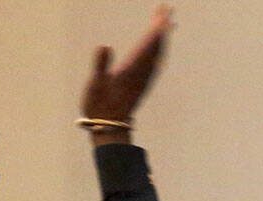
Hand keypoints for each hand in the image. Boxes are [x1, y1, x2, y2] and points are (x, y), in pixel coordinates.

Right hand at [81, 5, 172, 129]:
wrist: (109, 127)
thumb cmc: (99, 106)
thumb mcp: (95, 85)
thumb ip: (100, 65)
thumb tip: (105, 46)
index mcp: (132, 70)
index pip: (147, 45)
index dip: (156, 29)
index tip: (163, 15)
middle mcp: (142, 74)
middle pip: (156, 46)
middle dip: (162, 26)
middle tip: (167, 8)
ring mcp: (143, 79)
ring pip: (157, 53)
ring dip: (161, 36)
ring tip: (166, 21)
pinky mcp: (142, 82)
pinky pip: (154, 61)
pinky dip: (157, 48)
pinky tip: (158, 45)